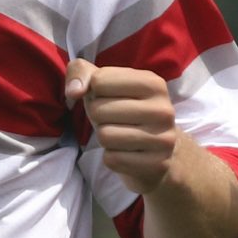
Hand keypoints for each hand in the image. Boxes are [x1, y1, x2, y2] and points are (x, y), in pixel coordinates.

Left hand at [65, 61, 178, 194]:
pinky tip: (127, 152)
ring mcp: (163, 139)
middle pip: (99, 110)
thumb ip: (81, 73)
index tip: (110, 98)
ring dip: (104, 137)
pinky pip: (112, 159)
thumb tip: (73, 91)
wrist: (159, 149)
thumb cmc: (125, 109)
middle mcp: (163, 109)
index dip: (94, 92)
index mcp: (153, 82)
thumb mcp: (103, 84)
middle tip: (114, 120)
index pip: (99, 81)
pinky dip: (111, 157)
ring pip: (105, 136)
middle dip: (98, 116)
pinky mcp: (157, 164)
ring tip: (121, 135)